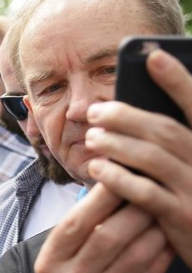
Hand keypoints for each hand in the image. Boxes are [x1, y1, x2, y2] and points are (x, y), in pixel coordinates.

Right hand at [32, 184, 173, 272]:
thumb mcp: (58, 267)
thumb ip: (77, 233)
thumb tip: (108, 184)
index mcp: (50, 263)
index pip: (77, 220)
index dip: (102, 194)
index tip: (122, 172)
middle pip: (109, 232)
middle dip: (136, 206)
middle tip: (154, 185)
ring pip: (136, 250)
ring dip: (157, 225)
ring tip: (168, 207)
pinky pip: (153, 271)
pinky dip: (166, 249)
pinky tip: (173, 235)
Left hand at [84, 48, 191, 266]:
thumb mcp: (190, 169)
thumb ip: (172, 143)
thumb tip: (130, 115)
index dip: (177, 79)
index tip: (152, 56)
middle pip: (165, 130)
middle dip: (127, 117)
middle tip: (95, 112)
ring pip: (153, 158)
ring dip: (117, 144)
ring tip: (91, 138)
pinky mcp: (181, 217)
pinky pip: (145, 193)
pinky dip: (119, 178)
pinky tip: (97, 169)